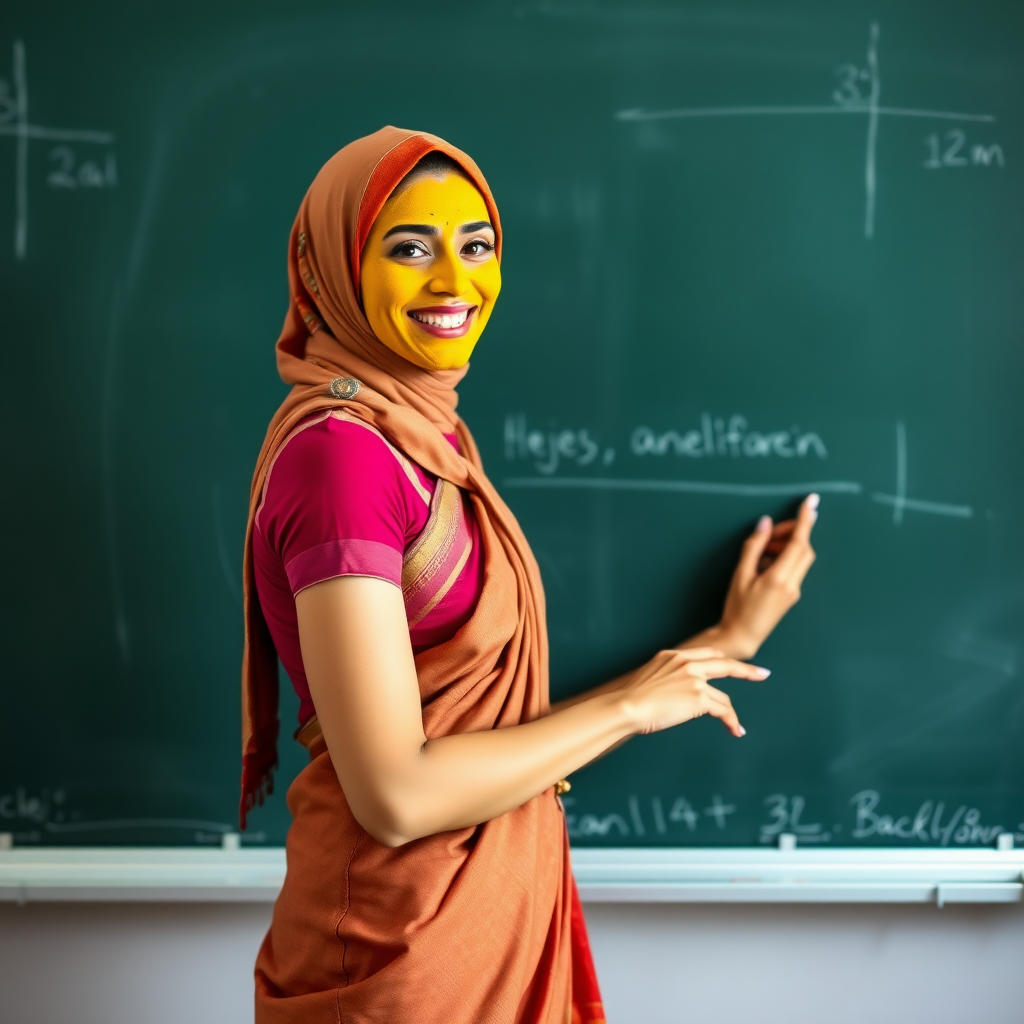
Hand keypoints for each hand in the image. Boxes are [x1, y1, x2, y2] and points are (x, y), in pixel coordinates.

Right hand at [617, 647, 769, 737]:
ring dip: (731, 713)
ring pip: (723, 696)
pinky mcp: (699, 698)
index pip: (705, 654)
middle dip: (746, 670)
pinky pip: (723, 710)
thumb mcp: (648, 679)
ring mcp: (694, 679)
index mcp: (672, 656)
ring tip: (737, 726)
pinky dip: (731, 722)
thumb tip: (669, 694)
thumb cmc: (629, 700)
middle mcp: (686, 663)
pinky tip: (735, 730)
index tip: (732, 663)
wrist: (626, 706)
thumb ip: (664, 679)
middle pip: (724, 663)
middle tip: (762, 674)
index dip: (722, 659)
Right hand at [712, 493, 818, 659]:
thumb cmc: (737, 608)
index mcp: (779, 578)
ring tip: (761, 552)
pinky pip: (794, 568)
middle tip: (771, 532)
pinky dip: (783, 558)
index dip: (805, 520)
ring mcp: (795, 590)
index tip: (811, 503)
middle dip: (792, 533)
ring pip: (800, 558)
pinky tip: (763, 564)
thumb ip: (754, 547)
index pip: (799, 543)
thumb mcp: (740, 575)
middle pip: (804, 549)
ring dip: (786, 546)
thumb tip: (765, 524)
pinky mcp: (792, 594)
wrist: (743, 636)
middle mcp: (793, 584)